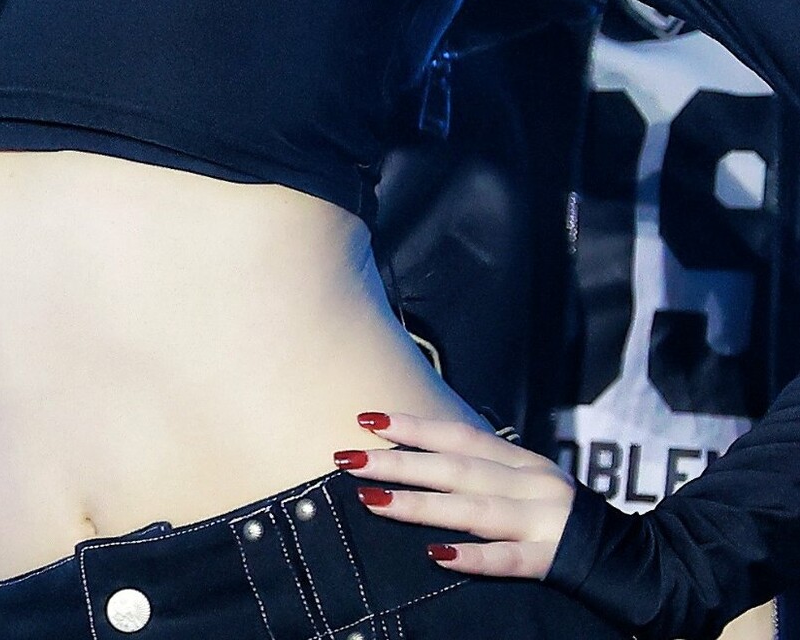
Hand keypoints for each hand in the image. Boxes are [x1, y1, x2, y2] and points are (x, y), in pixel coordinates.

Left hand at [335, 411, 573, 578]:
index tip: (368, 420)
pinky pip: (506, 560)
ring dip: (420, 505)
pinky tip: (436, 556)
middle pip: (455, 468)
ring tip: (372, 501)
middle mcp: (528, 483)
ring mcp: (540, 520)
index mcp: (520, 461)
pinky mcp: (550, 560)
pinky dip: (472, 556)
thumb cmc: (563, 517)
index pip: (460, 436)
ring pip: (472, 509)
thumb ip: (487, 469)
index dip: (415, 426)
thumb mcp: (528, 481)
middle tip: (348, 458)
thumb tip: (428, 456)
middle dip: (399, 462)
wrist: (631, 558)